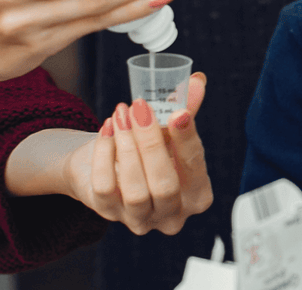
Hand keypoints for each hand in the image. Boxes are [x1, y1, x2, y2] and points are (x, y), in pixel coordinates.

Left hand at [66, 72, 213, 234]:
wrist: (111, 165)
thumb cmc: (151, 150)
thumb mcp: (171, 131)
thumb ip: (185, 109)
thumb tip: (197, 81)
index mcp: (197, 195)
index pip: (195, 168)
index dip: (186, 139)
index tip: (178, 113)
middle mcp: (172, 215)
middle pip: (164, 186)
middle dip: (150, 143)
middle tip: (140, 107)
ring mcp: (139, 219)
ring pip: (134, 191)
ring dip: (126, 146)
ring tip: (121, 113)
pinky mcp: (108, 213)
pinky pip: (105, 187)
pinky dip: (104, 154)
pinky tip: (107, 128)